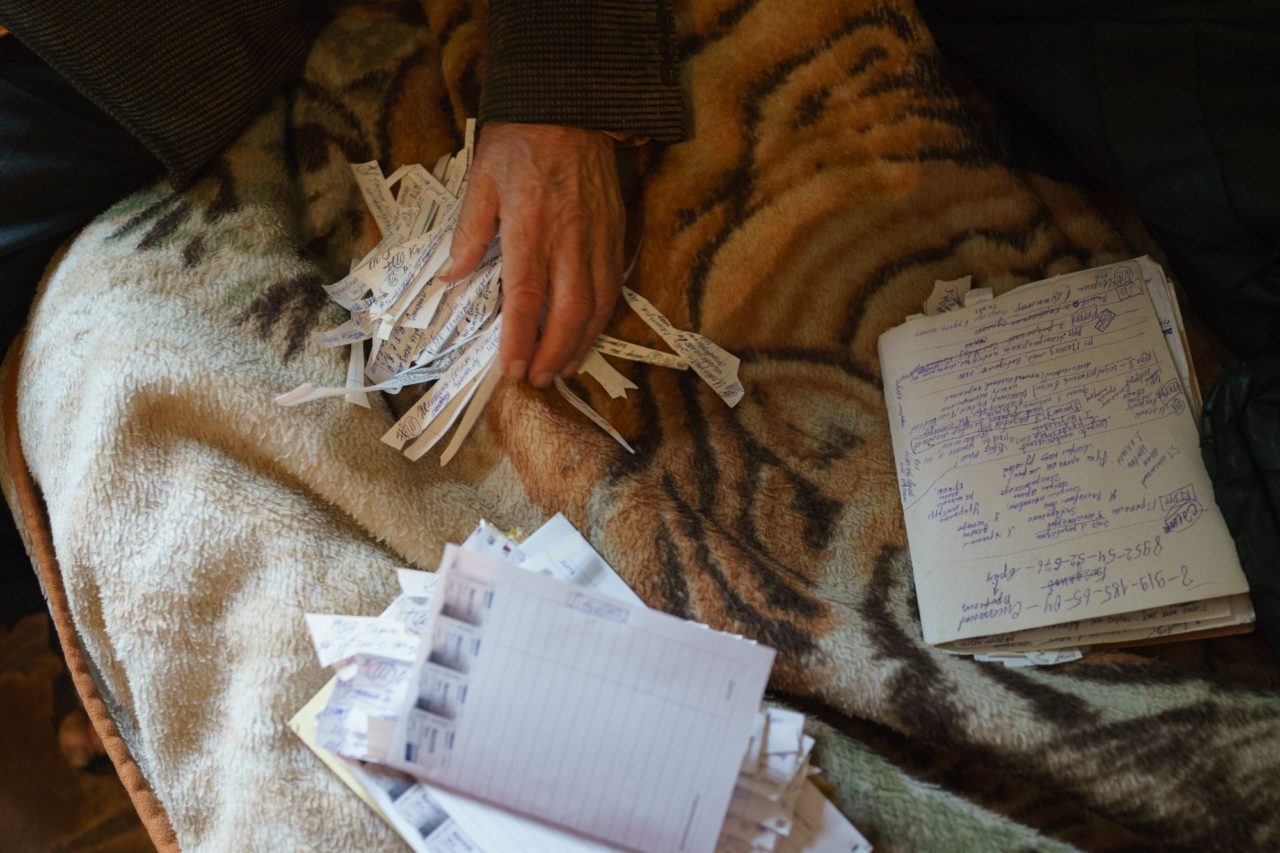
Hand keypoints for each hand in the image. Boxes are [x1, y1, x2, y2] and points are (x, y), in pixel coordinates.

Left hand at [444, 122, 623, 387]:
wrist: (569, 104)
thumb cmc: (518, 141)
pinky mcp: (616, 232)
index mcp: (531, 227)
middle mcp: (569, 239)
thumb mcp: (481, 179)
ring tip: (562, 367)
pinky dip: (602, 317)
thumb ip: (470, 231)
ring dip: (581, 343)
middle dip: (554, 353)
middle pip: (569, 311)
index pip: (526, 296)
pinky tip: (588, 334)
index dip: (520, 339)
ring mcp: (598, 237)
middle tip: (538, 379)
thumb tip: (452, 276)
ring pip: (597, 304)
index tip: (511, 369)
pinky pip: (613, 285)